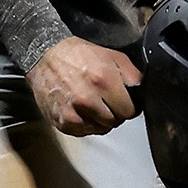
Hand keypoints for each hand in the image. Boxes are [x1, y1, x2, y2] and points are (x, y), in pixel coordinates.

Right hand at [27, 37, 141, 134]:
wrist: (45, 56)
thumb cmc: (79, 55)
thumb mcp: (111, 56)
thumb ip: (131, 75)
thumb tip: (142, 91)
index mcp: (104, 81)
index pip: (129, 111)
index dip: (130, 107)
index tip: (125, 102)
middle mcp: (88, 100)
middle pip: (116, 122)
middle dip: (116, 113)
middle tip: (109, 102)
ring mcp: (73, 113)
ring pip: (101, 129)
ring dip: (102, 120)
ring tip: (95, 105)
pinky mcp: (62, 122)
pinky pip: (84, 132)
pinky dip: (86, 125)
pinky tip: (83, 111)